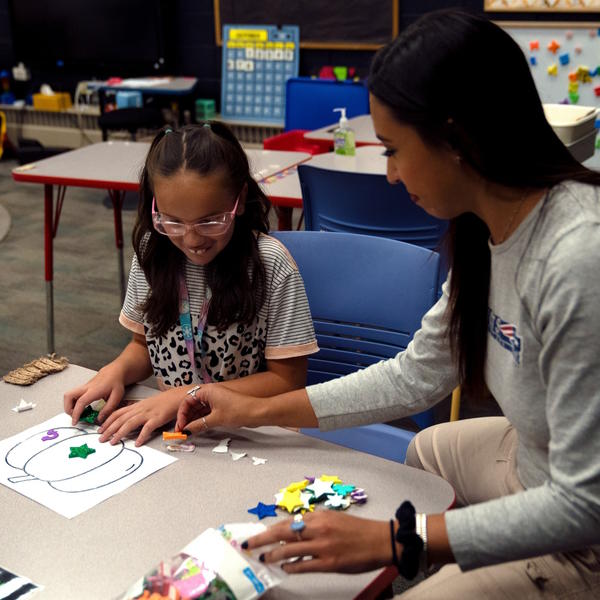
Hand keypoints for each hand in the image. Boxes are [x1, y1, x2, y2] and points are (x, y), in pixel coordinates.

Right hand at [64, 364, 125, 424]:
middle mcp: (86, 388)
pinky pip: (74, 396)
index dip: (76, 413)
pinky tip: (83, 408)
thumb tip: (99, 419)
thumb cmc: (116, 383)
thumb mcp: (117, 397)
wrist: (115, 372)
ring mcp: (84, 387)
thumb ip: (108, 409)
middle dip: (68, 408)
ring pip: (69, 395)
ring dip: (69, 406)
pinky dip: (73, 403)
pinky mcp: (84, 388)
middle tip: (75, 416)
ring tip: (79, 413)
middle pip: (68, 396)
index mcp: (94, 390)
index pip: (81, 402)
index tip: (75, 421)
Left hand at [97, 388, 182, 445]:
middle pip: (120, 419)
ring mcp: (148, 414)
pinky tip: (137, 443)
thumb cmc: (165, 402)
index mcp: (137, 406)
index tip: (100, 429)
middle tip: (101, 439)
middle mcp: (140, 409)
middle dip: (109, 429)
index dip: (107, 421)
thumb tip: (128, 422)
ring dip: (119, 433)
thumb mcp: (147, 405)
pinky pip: (147, 428)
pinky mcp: (158, 419)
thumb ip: (137, 412)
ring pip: (130, 423)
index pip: (118, 413)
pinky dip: (141, 436)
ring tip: (113, 442)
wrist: (178, 397)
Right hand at [175, 384, 258, 432]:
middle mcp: (210, 393)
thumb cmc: (239, 410)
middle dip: (186, 418)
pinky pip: (206, 413)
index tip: (180, 426)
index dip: (182, 414)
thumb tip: (187, 431)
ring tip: (188, 432)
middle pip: (192, 405)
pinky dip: (201, 420)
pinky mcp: (221, 407)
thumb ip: (198, 425)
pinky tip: (197, 428)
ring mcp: (216, 400)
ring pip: (199, 410)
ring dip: (193, 420)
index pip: (187, 401)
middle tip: (182, 431)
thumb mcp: (216, 419)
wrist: (257, 412)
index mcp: (207, 390)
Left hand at [243, 512, 393, 573]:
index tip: (257, 534)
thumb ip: (314, 523)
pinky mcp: (329, 563)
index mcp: (319, 516)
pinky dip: (291, 567)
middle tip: (248, 545)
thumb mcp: (333, 518)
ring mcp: (323, 546)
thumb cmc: (357, 530)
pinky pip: (304, 566)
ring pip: (289, 550)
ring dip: (272, 555)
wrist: (380, 540)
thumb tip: (294, 530)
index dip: (269, 529)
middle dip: (262, 539)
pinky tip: (284, 568)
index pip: (287, 522)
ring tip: (263, 559)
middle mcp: (318, 528)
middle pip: (283, 533)